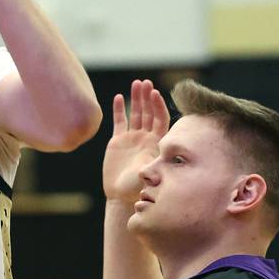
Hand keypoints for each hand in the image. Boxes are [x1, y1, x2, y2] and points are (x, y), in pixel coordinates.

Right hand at [103, 79, 168, 204]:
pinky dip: (118, 109)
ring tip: (136, 83)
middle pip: (148, 112)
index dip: (158, 106)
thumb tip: (161, 158)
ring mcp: (132, 137)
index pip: (160, 119)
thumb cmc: (137, 187)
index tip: (155, 93)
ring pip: (135, 113)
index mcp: (156, 142)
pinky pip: (119, 121)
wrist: (121, 195)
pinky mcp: (118, 140)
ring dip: (136, 98)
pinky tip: (118, 97)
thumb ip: (154, 162)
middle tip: (145, 83)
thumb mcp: (149, 173)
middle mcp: (146, 137)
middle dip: (147, 97)